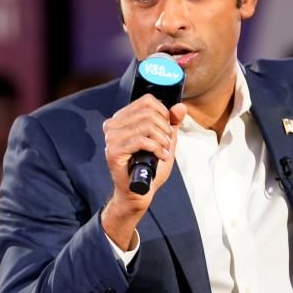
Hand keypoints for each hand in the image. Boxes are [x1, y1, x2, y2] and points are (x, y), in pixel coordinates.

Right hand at [100, 94, 186, 247]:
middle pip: (148, 112)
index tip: (168, 129)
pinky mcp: (113, 152)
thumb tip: (181, 106)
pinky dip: (157, 148)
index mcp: (121, 118)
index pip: (147, 101)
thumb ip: (172, 122)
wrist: (139, 192)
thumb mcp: (164, 140)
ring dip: (162, 139)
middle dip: (165, 128)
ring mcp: (111, 138)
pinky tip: (161, 157)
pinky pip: (142, 141)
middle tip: (167, 144)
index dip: (164, 113)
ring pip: (146, 125)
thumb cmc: (149, 166)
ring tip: (165, 151)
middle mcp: (112, 125)